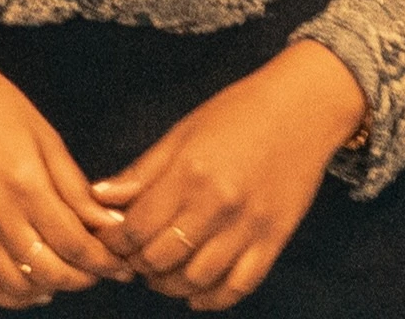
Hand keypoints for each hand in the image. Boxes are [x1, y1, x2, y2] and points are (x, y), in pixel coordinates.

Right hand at [0, 51, 126, 303]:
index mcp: (25, 182)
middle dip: (83, 278)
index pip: (74, 242)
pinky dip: (10, 295)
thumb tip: (111, 223)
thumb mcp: (47, 137)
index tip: (121, 266)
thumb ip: (76, 188)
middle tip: (100, 270)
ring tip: (68, 275)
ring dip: (50, 288)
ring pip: (16, 284)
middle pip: (49, 269)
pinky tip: (32, 286)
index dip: (104, 262)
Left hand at [98, 39, 369, 305]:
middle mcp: (218, 203)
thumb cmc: (240, 111)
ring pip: (196, 279)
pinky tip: (196, 292)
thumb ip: (142, 171)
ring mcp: (248, 225)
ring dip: (170, 285)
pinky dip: (212, 298)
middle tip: (134, 258)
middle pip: (161, 259)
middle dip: (138, 265)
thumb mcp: (183, 131)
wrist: (304, 106)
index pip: (136, 228)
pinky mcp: (274, 240)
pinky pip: (238, 286)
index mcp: (189, 172)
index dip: (115, 242)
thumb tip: (100, 197)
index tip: (111, 241)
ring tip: (161, 274)